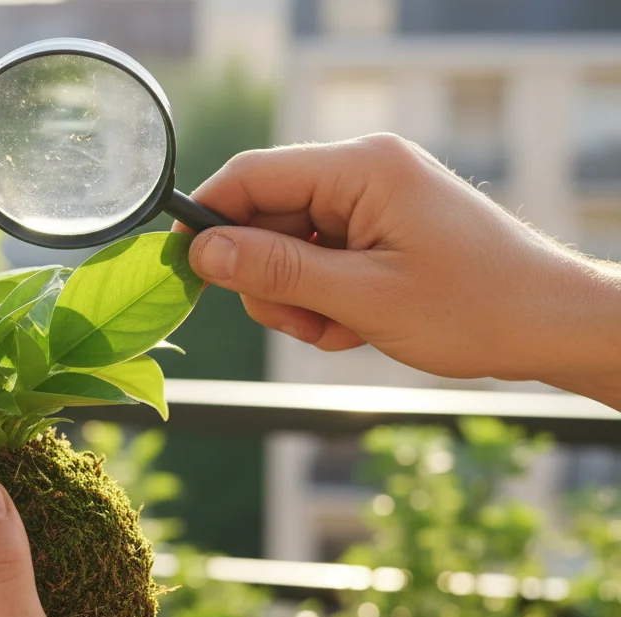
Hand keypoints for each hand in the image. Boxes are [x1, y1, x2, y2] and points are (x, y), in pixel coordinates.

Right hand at [180, 133, 620, 408]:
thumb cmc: (474, 307)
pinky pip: (319, 261)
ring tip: (340, 329)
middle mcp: (364, 172)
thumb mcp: (363, 297)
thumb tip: (201, 252)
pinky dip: (324, 300)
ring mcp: (372, 201)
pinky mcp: (379, 229)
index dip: (209, 220)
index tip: (184, 270)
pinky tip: (357, 325)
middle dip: (270, 278)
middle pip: (266, 217)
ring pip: (288, 247)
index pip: (253, 175)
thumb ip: (277, 271)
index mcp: (362, 168)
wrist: (551, 325)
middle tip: (303, 322)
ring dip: (298, 298)